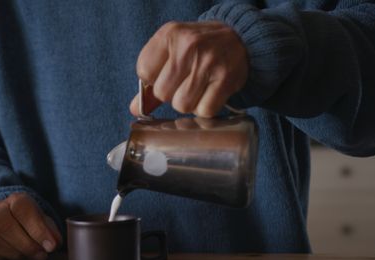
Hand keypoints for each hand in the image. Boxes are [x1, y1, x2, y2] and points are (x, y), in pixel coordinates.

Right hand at [0, 193, 61, 259]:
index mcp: (16, 200)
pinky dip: (1, 259)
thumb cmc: (32, 226)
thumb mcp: (46, 224)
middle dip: (26, 245)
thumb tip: (54, 243)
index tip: (51, 246)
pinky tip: (13, 258)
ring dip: (15, 253)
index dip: (38, 229)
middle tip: (41, 256)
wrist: (13, 228)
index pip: (22, 208)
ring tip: (29, 258)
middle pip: (4, 224)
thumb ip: (51, 232)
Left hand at [130, 21, 248, 117]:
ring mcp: (208, 62)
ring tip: (198, 88)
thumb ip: (152, 79)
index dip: (153, 80)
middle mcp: (188, 45)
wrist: (239, 38)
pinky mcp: (226, 79)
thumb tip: (135, 109)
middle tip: (185, 82)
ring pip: (182, 105)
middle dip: (171, 94)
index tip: (166, 75)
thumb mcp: (172, 51)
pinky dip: (206, 108)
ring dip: (188, 104)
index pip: (143, 71)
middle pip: (162, 93)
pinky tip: (211, 94)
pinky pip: (204, 110)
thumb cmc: (199, 48)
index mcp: (169, 34)